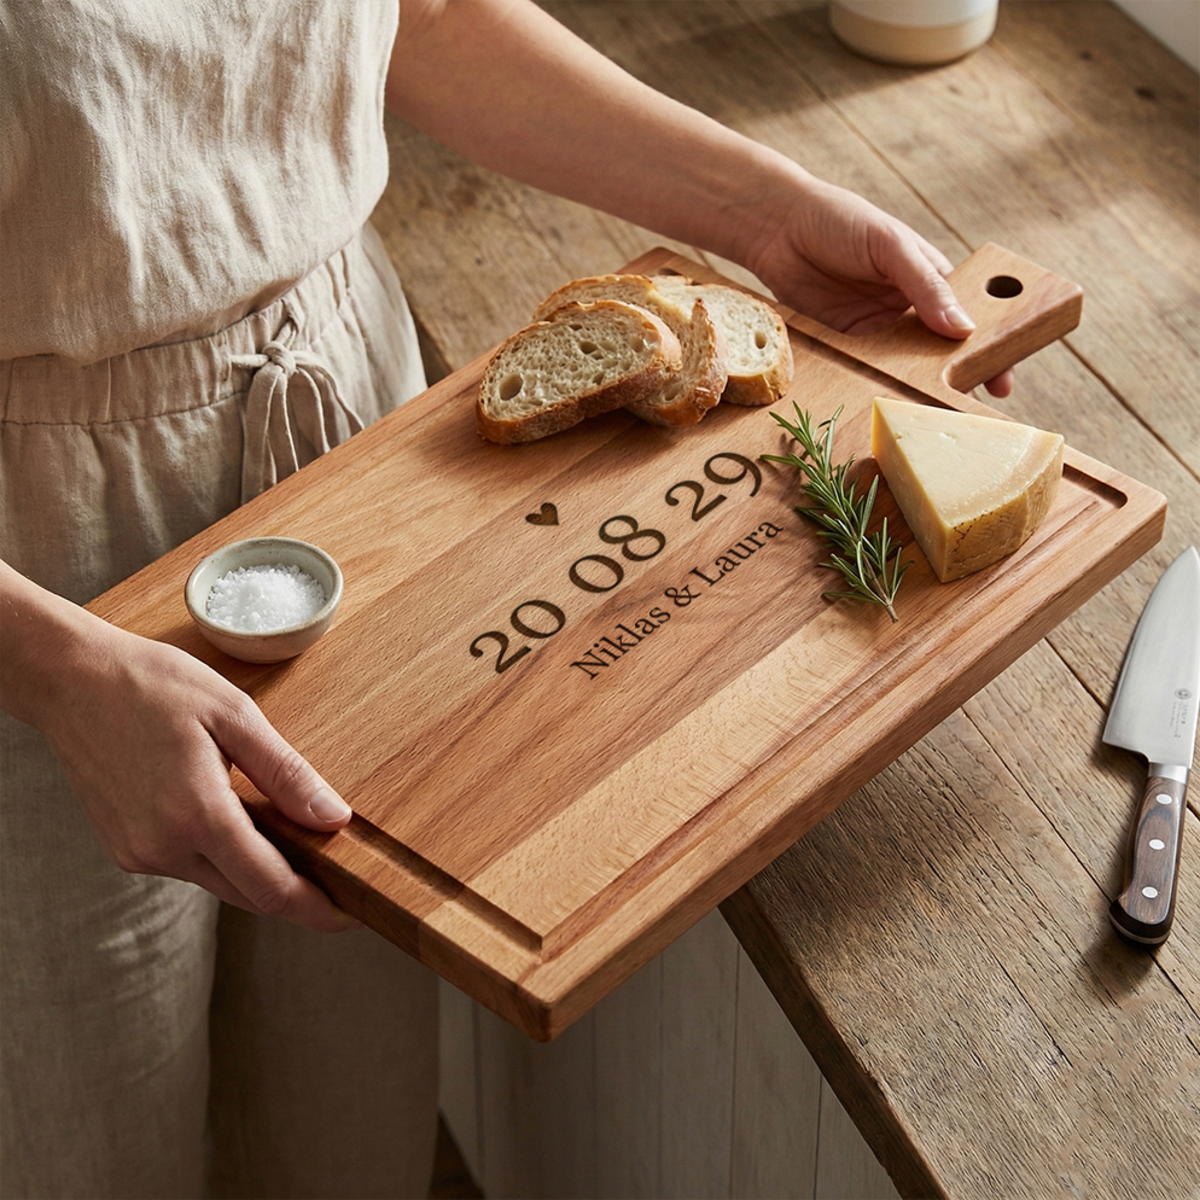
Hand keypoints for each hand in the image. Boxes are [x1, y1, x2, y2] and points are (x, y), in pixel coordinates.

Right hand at [2, 564, 358, 932]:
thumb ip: (287, 773)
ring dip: (259, 873)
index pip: (271, 888)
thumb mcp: (235, 715)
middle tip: (340, 884)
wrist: (72, 680)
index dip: (317, 910)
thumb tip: (335, 818)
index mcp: (197, 815)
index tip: (351, 915)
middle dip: (296, 896)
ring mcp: (139, 853)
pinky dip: (223, 856)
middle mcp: (163, 847)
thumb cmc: (154, 685)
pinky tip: (242, 826)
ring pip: (219, 882)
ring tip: (298, 844)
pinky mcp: (126, 849)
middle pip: (248, 895)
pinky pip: (190, 867)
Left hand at [744, 175, 1014, 397]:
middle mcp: (907, 308)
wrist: (776, 227)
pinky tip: (887, 404)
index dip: (985, 347)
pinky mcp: (843, 343)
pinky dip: (876, 386)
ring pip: (903, 367)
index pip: (967, 317)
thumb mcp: (890, 245)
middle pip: (937, 351)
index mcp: (930, 278)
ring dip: (915, 389)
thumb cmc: (839, 219)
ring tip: (932, 416)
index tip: (1002, 377)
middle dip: (954, 379)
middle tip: (970, 409)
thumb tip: (962, 328)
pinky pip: (865, 369)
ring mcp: (875, 329)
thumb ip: (925, 285)